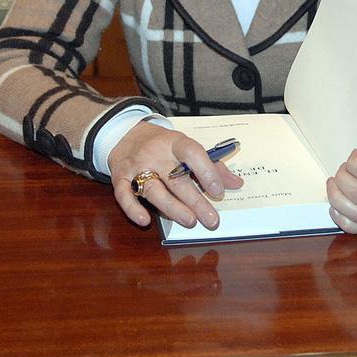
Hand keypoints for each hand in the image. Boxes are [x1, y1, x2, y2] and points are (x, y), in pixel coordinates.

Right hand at [109, 121, 243, 229]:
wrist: (126, 135)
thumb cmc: (165, 146)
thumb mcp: (188, 147)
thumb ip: (212, 165)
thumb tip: (236, 184)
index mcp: (175, 142)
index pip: (192, 153)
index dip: (206, 172)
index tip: (219, 192)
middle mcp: (155, 154)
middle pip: (176, 179)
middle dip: (195, 201)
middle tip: (211, 219)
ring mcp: (136, 166)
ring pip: (154, 190)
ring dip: (172, 207)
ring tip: (190, 221)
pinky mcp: (120, 178)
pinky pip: (124, 195)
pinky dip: (133, 209)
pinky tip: (146, 221)